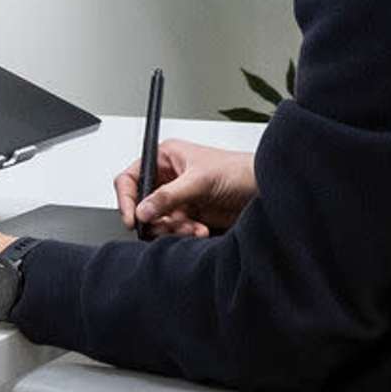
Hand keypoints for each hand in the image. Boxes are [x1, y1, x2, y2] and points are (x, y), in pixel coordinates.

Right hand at [115, 136, 255, 239]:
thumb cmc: (239, 170)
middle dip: (157, 219)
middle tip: (171, 223)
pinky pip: (173, 230)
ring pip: (157, 221)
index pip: (131, 178)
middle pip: (142, 205)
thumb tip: (143, 210)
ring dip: (173, 229)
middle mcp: (168, 177)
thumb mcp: (200, 180)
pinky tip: (199, 229)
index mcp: (165, 158)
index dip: (127, 198)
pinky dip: (183, 233)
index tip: (132, 218)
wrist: (263, 189)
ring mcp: (178, 198)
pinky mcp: (188, 215)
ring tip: (192, 226)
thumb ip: (168, 196)